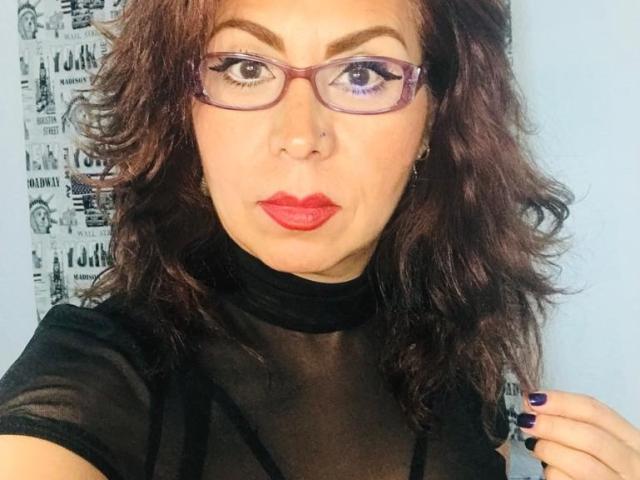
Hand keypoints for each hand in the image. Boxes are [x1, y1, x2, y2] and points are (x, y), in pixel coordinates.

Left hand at [517, 390, 639, 478]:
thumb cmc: (604, 464)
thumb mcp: (602, 442)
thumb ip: (574, 423)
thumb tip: (534, 404)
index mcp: (632, 439)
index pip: (596, 412)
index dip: (561, 401)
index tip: (534, 398)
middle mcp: (632, 463)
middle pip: (589, 436)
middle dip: (552, 425)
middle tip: (527, 420)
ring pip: (581, 463)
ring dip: (549, 450)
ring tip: (534, 445)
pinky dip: (552, 472)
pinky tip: (547, 467)